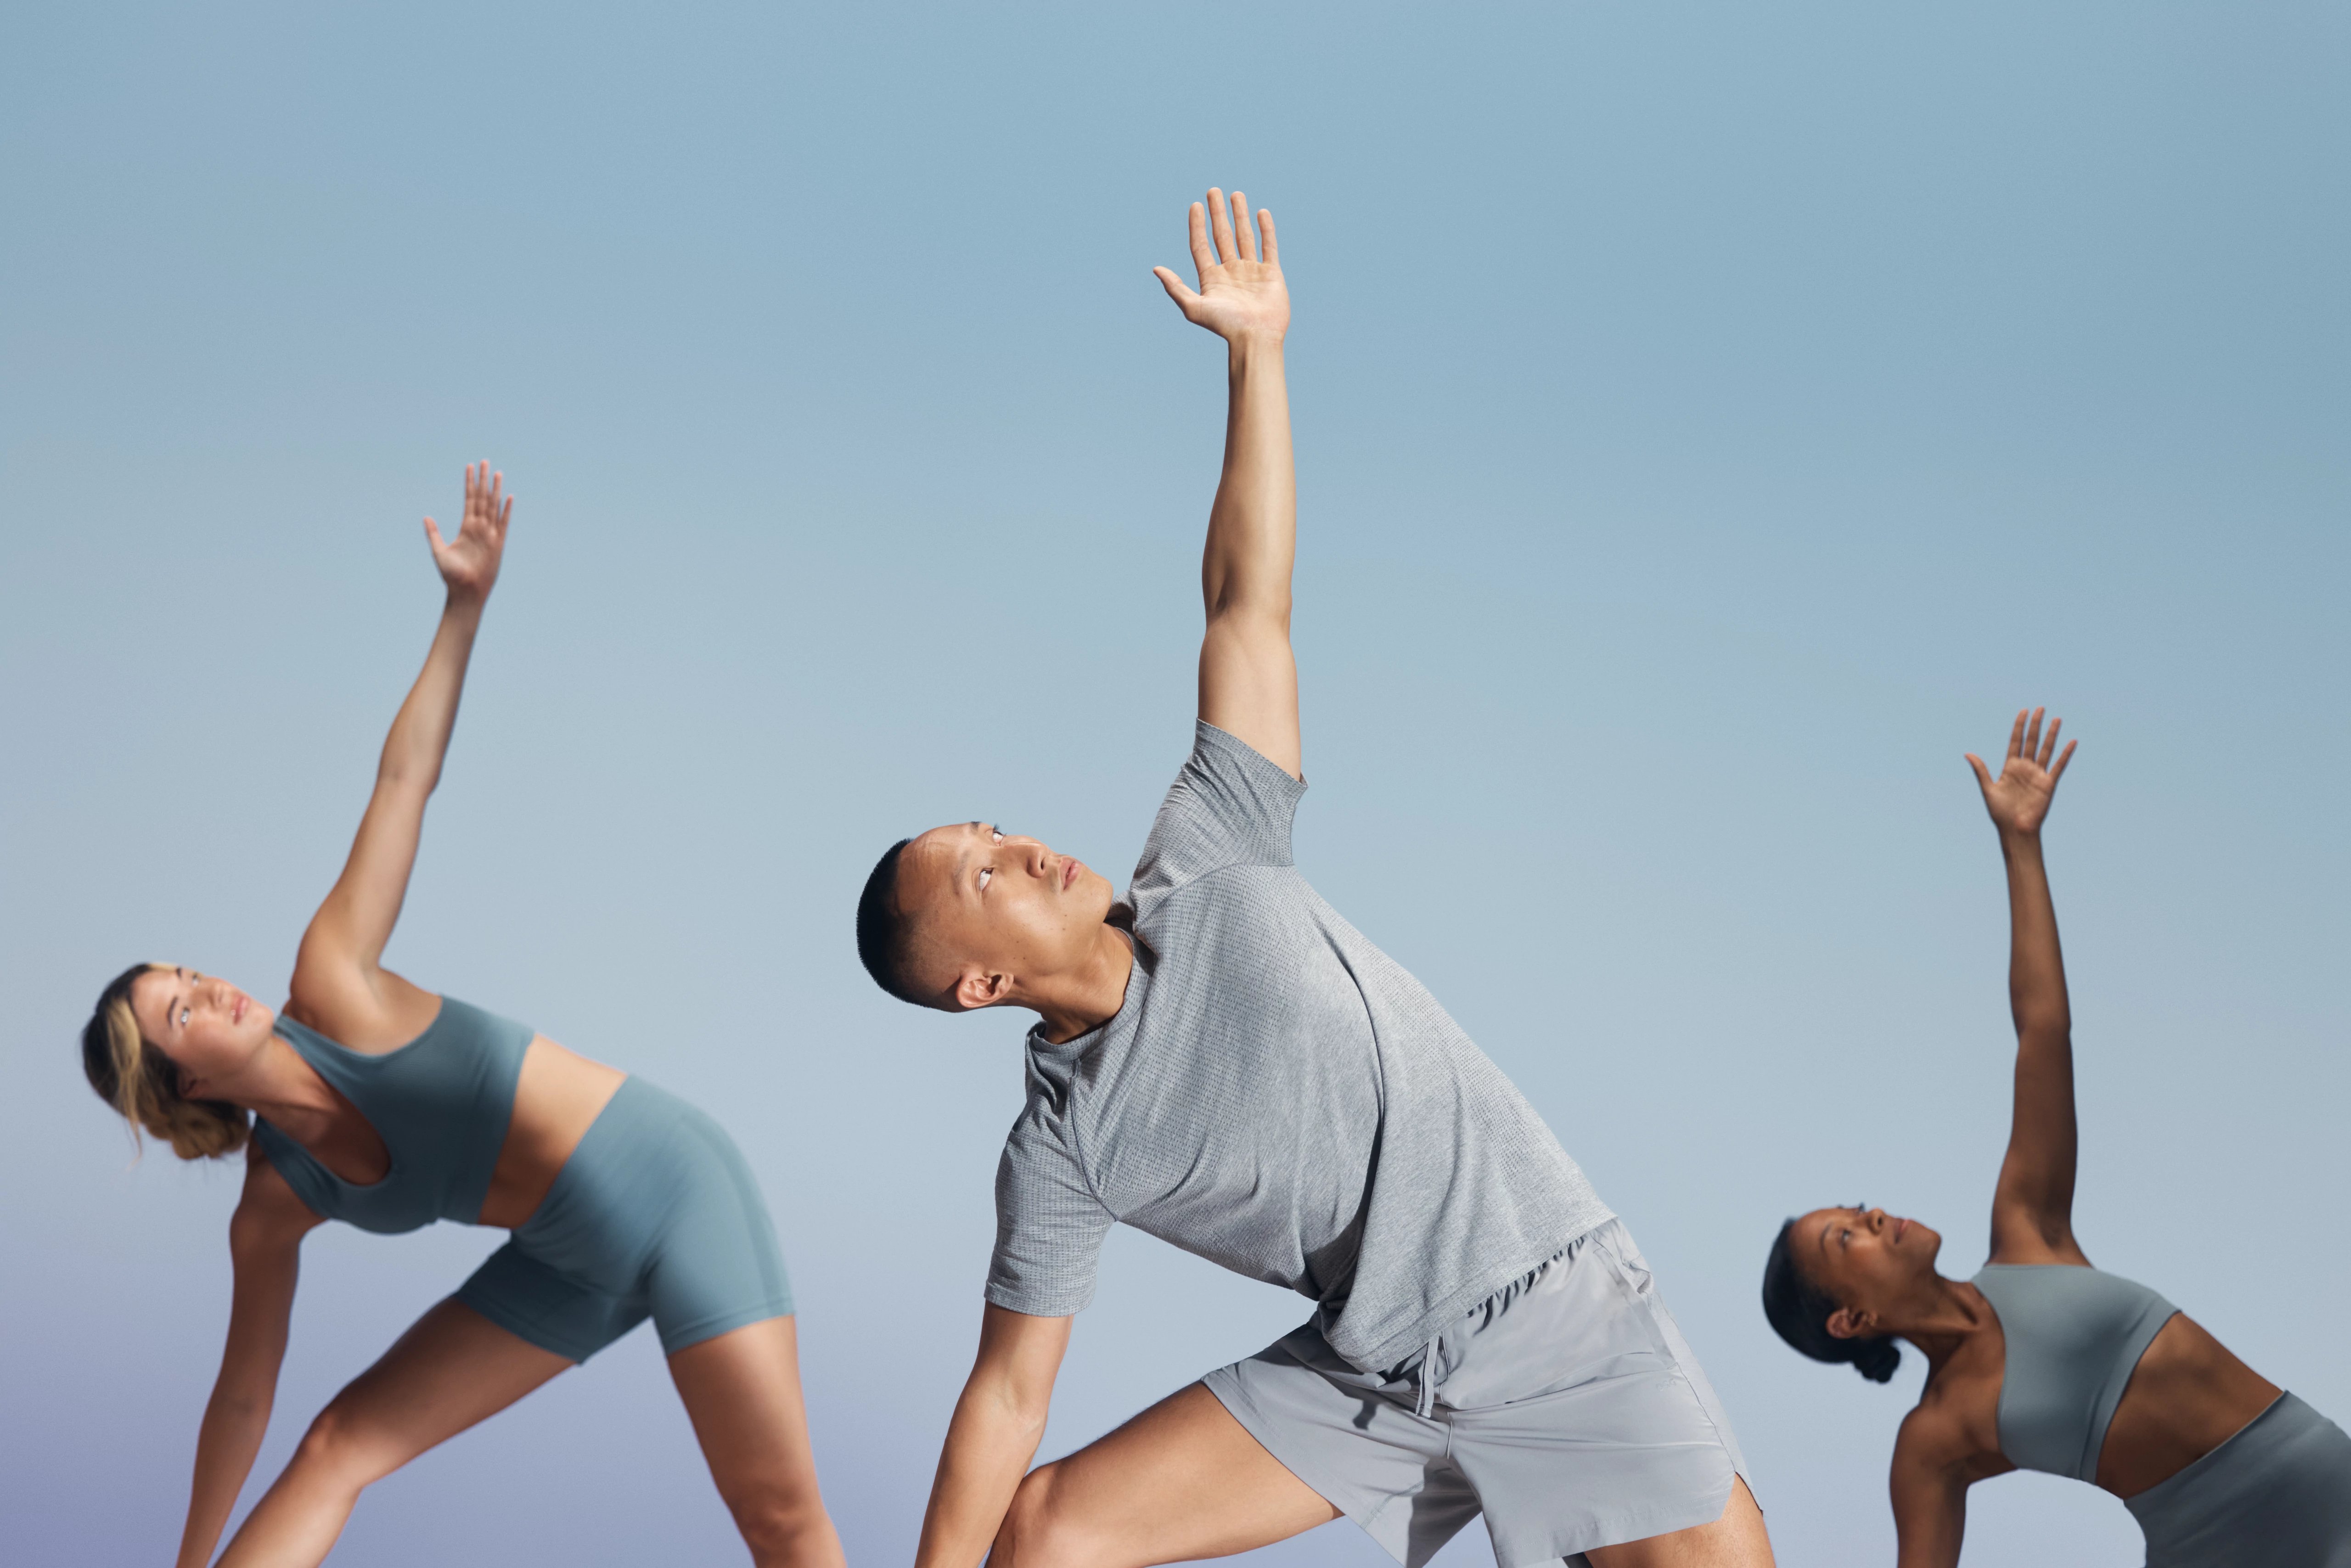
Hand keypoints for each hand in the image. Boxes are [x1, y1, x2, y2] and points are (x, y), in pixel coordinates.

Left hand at [423, 462, 510, 603]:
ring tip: (496, 473)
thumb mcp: (439, 551)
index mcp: (466, 528)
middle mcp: (479, 528)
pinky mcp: (498, 544)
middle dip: (483, 480)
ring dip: (494, 489)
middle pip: (482, 498)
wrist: (465, 591)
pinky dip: (506, 510)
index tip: (470, 467)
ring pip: (493, 506)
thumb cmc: (452, 575)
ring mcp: (490, 534)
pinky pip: (503, 523)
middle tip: (485, 461)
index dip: (469, 483)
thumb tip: (426, 516)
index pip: (469, 500)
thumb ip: (434, 533)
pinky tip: (508, 497)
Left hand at [1154, 188, 1288, 344]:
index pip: (1201, 245)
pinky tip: (1260, 212)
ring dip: (1239, 215)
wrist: (1255, 337)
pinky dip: (1266, 229)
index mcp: (1211, 278)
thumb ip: (1175, 287)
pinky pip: (1268, 246)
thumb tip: (1156, 269)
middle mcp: (1230, 272)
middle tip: (1213, 191)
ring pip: (1244, 236)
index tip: (1195, 206)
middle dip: (1217, 214)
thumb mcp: (1193, 307)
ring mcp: (1251, 271)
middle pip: (1221, 236)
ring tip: (1235, 194)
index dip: (1197, 226)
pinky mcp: (1271, 273)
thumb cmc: (1224, 326)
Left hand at [1967, 707, 2075, 836]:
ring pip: (2046, 749)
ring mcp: (2038, 774)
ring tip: (2057, 719)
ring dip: (2051, 734)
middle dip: (2035, 725)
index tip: (2023, 711)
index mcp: (2010, 767)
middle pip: (2031, 741)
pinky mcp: (2048, 783)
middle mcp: (2025, 768)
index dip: (2019, 726)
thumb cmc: (2000, 812)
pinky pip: (2058, 766)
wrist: (2014, 829)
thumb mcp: (1988, 789)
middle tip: (2040, 708)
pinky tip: (2072, 741)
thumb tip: (1967, 753)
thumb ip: (1981, 770)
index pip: (2016, 741)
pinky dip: (2065, 754)